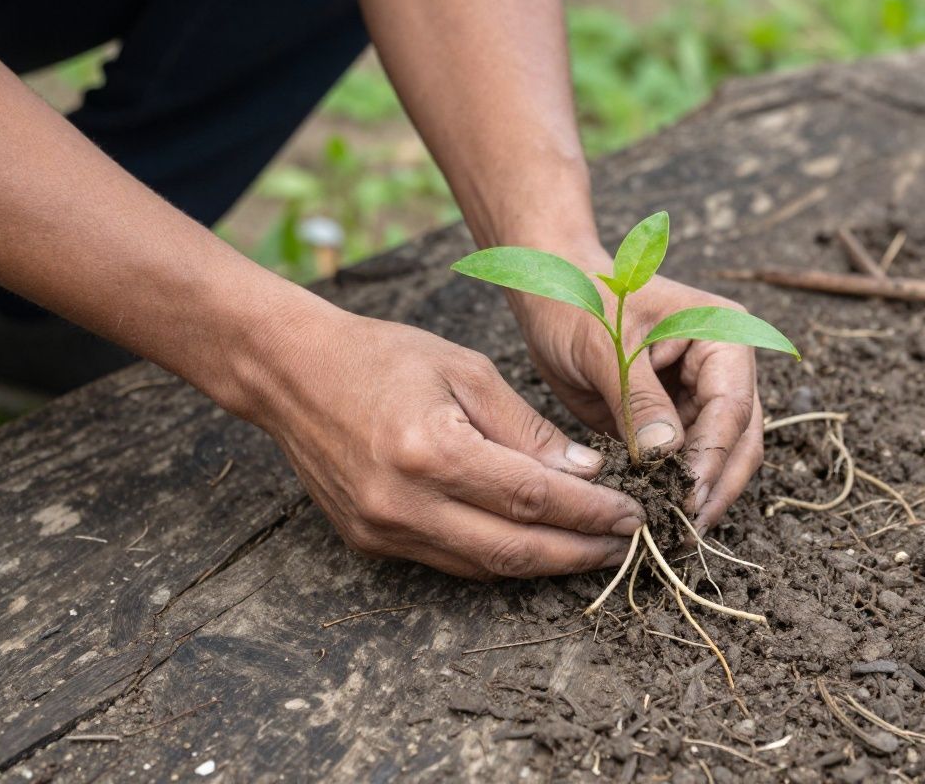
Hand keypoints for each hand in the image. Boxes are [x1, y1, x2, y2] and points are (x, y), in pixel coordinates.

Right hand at [244, 303, 642, 578]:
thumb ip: (527, 427)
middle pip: (513, 549)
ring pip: (483, 567)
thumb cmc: (383, 357)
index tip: (631, 514)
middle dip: (578, 553)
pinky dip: (498, 558)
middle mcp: (404, 502)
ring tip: (590, 550)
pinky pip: (449, 562)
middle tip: (624, 546)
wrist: (293, 372)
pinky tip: (533, 545)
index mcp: (432, 451)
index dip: (589, 513)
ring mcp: (382, 529)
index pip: (533, 498)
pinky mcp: (369, 541)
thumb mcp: (466, 371)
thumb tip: (585, 473)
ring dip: (543, 563)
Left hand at [513, 246, 762, 531]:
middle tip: (685, 531)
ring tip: (671, 533)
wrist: (551, 294)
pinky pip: (682, 461)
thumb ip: (640, 401)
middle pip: (739, 440)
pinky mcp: (672, 420)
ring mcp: (699, 396)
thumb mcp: (606, 347)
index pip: (731, 408)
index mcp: (722, 337)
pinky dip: (671, 488)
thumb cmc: (579, 302)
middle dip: (715, 486)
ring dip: (697, 494)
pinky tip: (653, 515)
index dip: (713, 457)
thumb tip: (668, 459)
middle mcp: (722, 369)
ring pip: (717, 458)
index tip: (688, 498)